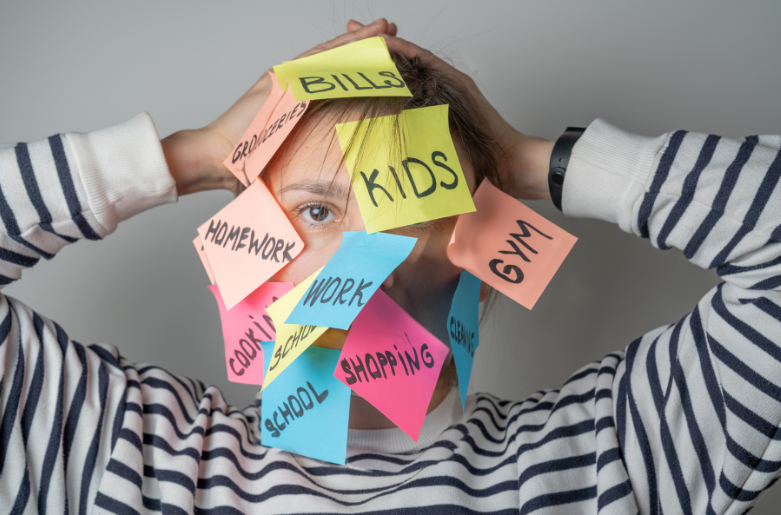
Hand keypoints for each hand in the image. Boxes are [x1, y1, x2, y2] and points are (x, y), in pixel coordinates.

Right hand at [162, 19, 397, 195]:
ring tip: (385, 28)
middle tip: (390, 30)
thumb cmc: (244, 164)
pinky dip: (340, 51)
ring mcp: (285, 80)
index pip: (331, 76)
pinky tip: (361, 41)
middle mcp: (291, 83)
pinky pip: (317, 63)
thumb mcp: (283, 159)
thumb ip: (300, 160)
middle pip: (334, 58)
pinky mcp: (281, 81)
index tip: (378, 57)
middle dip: (363, 44)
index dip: (355, 64)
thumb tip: (320, 196)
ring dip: (358, 41)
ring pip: (329, 55)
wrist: (216, 158)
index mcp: (293, 98)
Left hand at [360, 28, 552, 199]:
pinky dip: (407, 51)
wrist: (506, 159)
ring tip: (362, 32)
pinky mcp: (458, 81)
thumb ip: (414, 145)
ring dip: (387, 43)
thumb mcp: (434, 151)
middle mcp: (439, 85)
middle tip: (349, 31)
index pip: (398, 75)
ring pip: (412, 56)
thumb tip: (386, 159)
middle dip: (374, 44)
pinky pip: (428, 62)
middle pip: (401, 60)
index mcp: (431, 98)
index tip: (351, 55)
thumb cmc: (476, 160)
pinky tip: (387, 44)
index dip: (375, 63)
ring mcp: (449, 81)